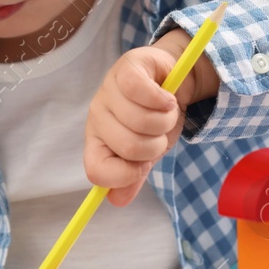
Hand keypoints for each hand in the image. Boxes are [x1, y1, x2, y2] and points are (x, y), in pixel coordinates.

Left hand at [84, 29, 217, 204]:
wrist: (172, 80)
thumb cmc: (155, 117)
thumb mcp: (147, 151)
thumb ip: (134, 175)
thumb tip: (116, 200)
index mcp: (98, 141)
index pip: (96, 170)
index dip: (125, 175)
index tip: (143, 166)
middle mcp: (98, 117)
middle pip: (129, 147)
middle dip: (156, 144)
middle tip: (160, 131)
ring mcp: (109, 91)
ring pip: (141, 120)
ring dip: (165, 120)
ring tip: (165, 111)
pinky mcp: (126, 68)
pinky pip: (142, 91)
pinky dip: (164, 100)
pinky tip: (167, 98)